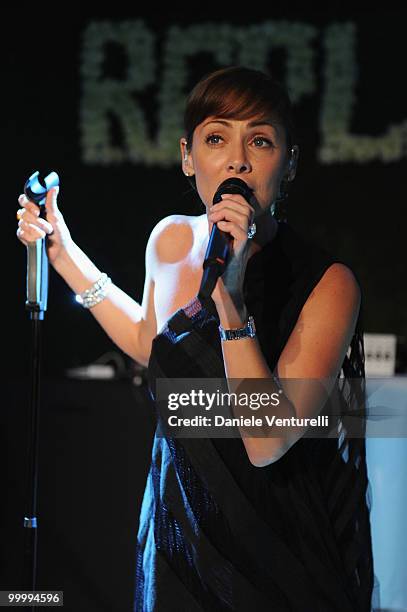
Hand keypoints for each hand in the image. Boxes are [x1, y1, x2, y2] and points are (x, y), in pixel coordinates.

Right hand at [16, 186, 72, 265]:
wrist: (60, 251)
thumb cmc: (61, 234)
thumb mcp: (56, 216)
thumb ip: (51, 202)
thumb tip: (54, 188)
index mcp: (38, 209)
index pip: (24, 200)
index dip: (28, 204)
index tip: (37, 210)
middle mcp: (31, 217)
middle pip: (22, 212)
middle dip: (36, 221)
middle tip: (47, 227)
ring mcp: (27, 227)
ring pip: (22, 223)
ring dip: (36, 230)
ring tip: (46, 234)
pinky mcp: (25, 237)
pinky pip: (21, 233)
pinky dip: (31, 236)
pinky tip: (39, 239)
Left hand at [208, 192, 253, 309]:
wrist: (225, 287)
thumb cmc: (220, 267)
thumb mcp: (217, 242)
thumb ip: (217, 228)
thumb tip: (212, 214)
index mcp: (242, 230)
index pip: (245, 206)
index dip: (235, 197)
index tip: (221, 196)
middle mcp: (247, 234)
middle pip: (246, 208)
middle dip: (228, 203)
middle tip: (213, 211)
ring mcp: (245, 242)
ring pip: (244, 216)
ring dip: (226, 212)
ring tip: (214, 219)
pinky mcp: (241, 250)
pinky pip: (240, 231)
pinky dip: (228, 225)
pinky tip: (219, 228)